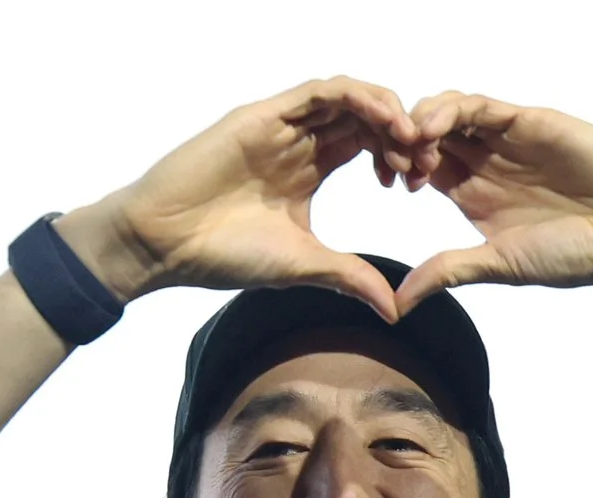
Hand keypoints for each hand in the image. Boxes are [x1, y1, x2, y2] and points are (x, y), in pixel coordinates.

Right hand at [54, 78, 419, 320]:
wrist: (166, 244)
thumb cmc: (224, 254)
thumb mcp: (302, 265)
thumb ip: (348, 276)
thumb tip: (394, 310)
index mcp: (311, 168)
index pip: (369, 145)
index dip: (401, 157)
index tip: (421, 185)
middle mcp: (299, 141)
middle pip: (366, 117)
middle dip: (402, 134)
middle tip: (425, 162)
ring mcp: (282, 125)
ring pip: (349, 97)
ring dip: (386, 111)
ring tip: (411, 139)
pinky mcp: (264, 115)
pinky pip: (320, 91)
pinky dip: (357, 98)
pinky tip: (382, 120)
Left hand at [391, 94, 592, 316]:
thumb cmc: (575, 256)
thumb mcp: (499, 264)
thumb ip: (448, 271)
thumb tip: (397, 303)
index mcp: (475, 194)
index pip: (423, 166)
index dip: (399, 166)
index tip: (388, 183)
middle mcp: (488, 163)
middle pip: (430, 134)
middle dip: (404, 138)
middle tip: (393, 156)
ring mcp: (509, 139)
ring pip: (451, 112)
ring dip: (423, 120)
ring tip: (409, 141)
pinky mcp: (530, 121)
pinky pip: (482, 105)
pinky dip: (453, 110)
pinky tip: (434, 129)